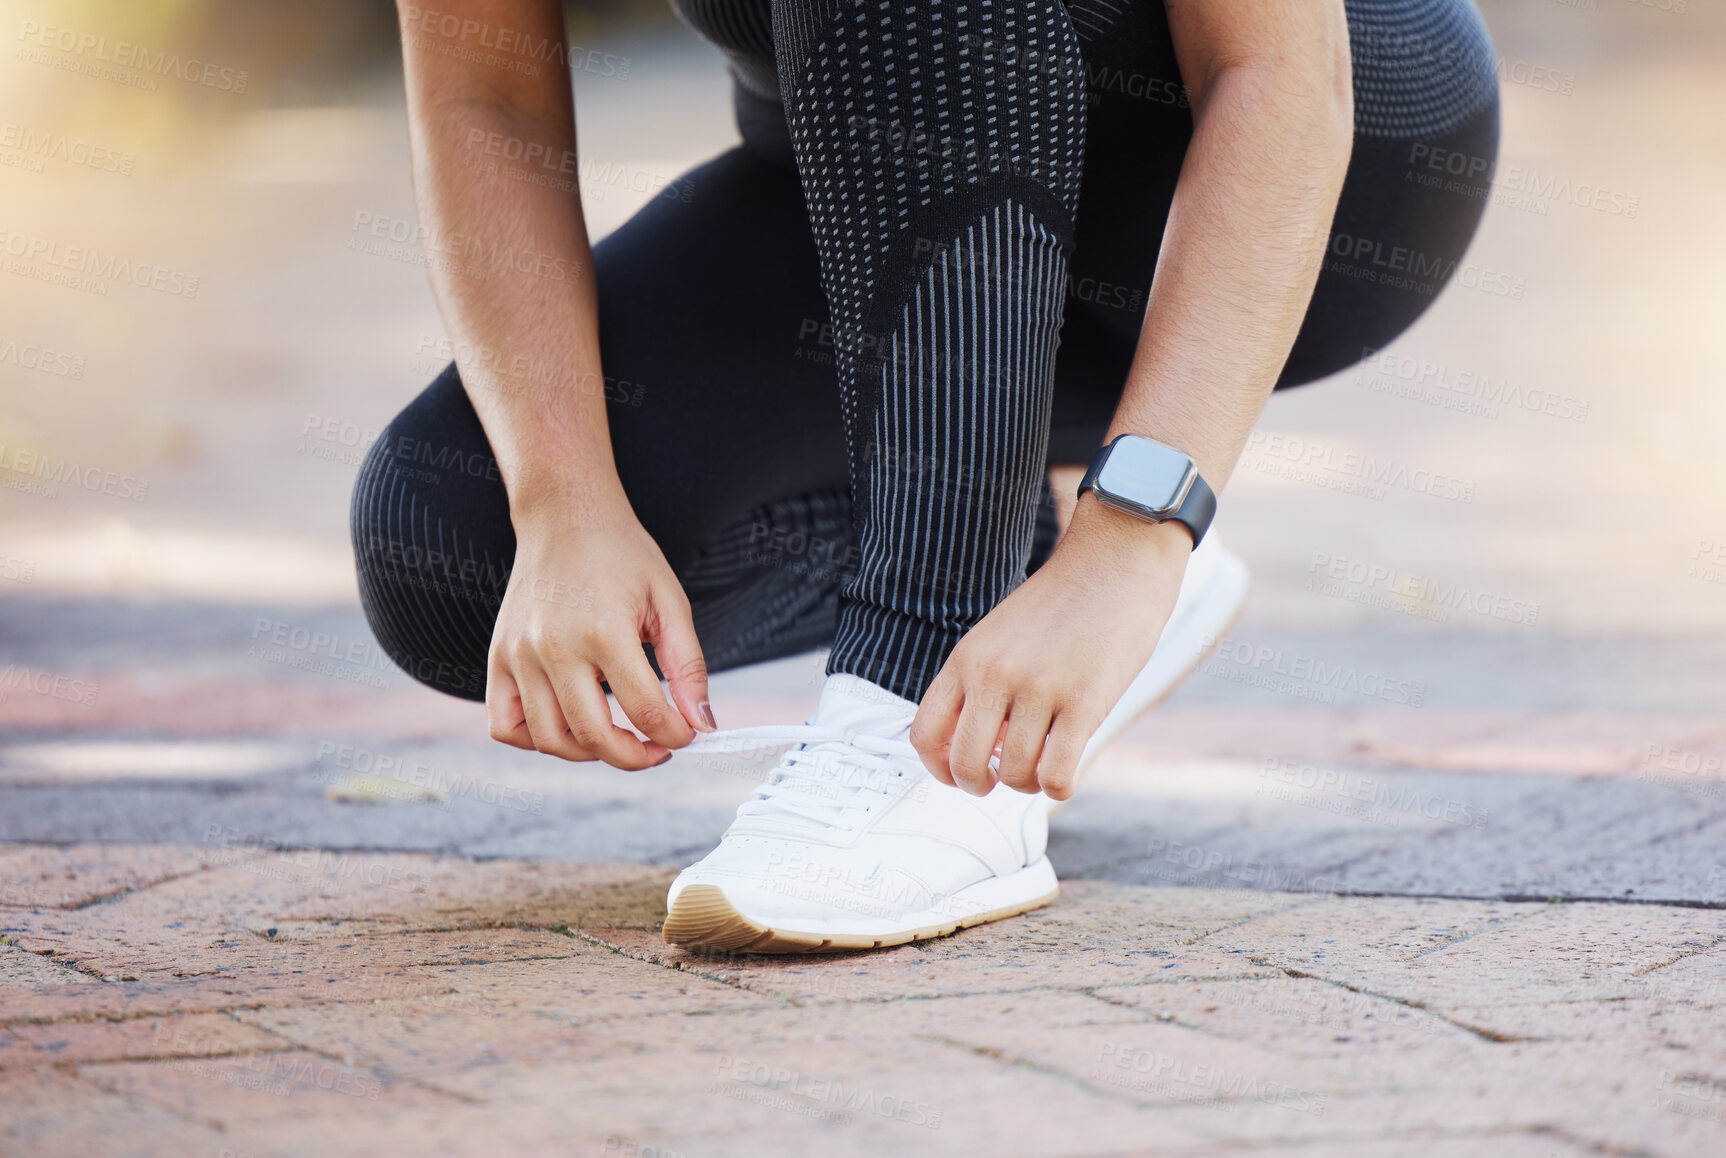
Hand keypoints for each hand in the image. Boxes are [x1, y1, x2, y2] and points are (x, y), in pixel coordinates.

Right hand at [486, 501, 712, 768]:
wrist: (566, 517)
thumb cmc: (622, 555)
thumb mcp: (669, 602)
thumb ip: (688, 667)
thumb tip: (702, 724)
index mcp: (604, 630)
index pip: (645, 711)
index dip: (675, 735)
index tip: (686, 734)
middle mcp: (554, 647)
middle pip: (593, 736)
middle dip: (635, 757)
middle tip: (657, 749)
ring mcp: (519, 655)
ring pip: (549, 740)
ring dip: (589, 754)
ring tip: (617, 737)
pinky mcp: (498, 658)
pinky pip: (505, 725)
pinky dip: (535, 740)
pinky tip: (568, 724)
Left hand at [909, 503, 1190, 799]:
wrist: (1114, 562)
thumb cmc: (1060, 605)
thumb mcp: (999, 635)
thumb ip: (981, 683)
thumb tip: (979, 750)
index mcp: (967, 658)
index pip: (924, 734)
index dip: (939, 768)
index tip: (960, 772)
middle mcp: (995, 674)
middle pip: (964, 763)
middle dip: (980, 785)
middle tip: (1002, 777)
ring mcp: (1039, 688)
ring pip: (1014, 774)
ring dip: (1027, 784)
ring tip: (1043, 764)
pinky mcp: (1085, 701)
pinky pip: (1056, 774)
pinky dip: (1058, 787)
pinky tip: (1066, 770)